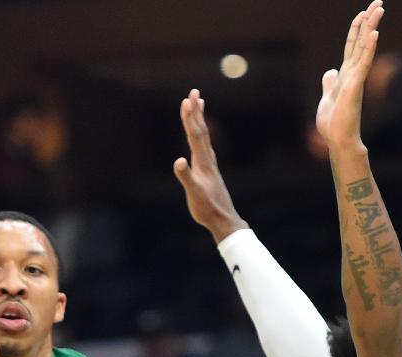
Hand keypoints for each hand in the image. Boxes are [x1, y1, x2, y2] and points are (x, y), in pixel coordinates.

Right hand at [172, 89, 247, 243]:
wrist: (223, 219)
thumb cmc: (207, 208)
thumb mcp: (194, 193)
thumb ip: (186, 177)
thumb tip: (178, 160)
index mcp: (203, 162)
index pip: (195, 135)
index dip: (190, 118)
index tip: (186, 100)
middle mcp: (208, 159)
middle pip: (201, 130)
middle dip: (196, 111)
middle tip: (194, 92)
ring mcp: (210, 164)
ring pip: (204, 137)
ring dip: (200, 120)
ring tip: (199, 105)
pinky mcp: (209, 171)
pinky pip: (204, 146)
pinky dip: (201, 135)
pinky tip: (200, 137)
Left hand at [315, 1, 384, 152]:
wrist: (338, 139)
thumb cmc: (334, 123)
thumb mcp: (327, 97)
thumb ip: (330, 83)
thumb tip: (329, 71)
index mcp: (346, 73)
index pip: (353, 45)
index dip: (357, 28)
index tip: (363, 12)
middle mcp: (353, 72)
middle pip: (362, 40)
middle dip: (369, 20)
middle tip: (379, 2)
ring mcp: (355, 78)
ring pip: (364, 47)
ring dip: (371, 27)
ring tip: (378, 9)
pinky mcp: (355, 85)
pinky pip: (363, 63)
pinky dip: (369, 48)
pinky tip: (374, 34)